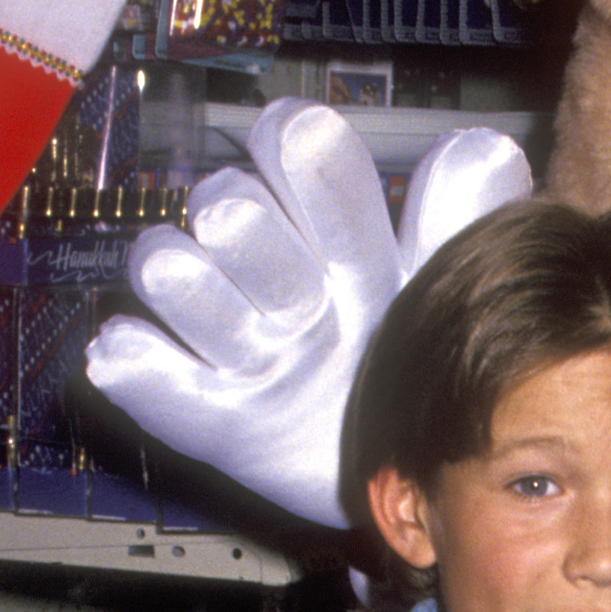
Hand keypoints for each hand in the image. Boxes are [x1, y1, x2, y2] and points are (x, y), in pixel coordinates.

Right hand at [85, 107, 527, 529]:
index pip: (295, 154)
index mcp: (332, 229)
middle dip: (252, 233)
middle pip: (229, 210)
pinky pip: (155, 383)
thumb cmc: (421, 354)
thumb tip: (483, 152)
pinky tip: (126, 356)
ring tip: (248, 337)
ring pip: (174, 275)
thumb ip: (461, 223)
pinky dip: (138, 368)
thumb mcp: (449, 289)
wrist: (409, 462)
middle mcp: (271, 271)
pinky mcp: (210, 414)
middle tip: (298, 292)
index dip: (295, 149)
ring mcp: (234, 339)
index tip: (306, 149)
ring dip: (196, 292)